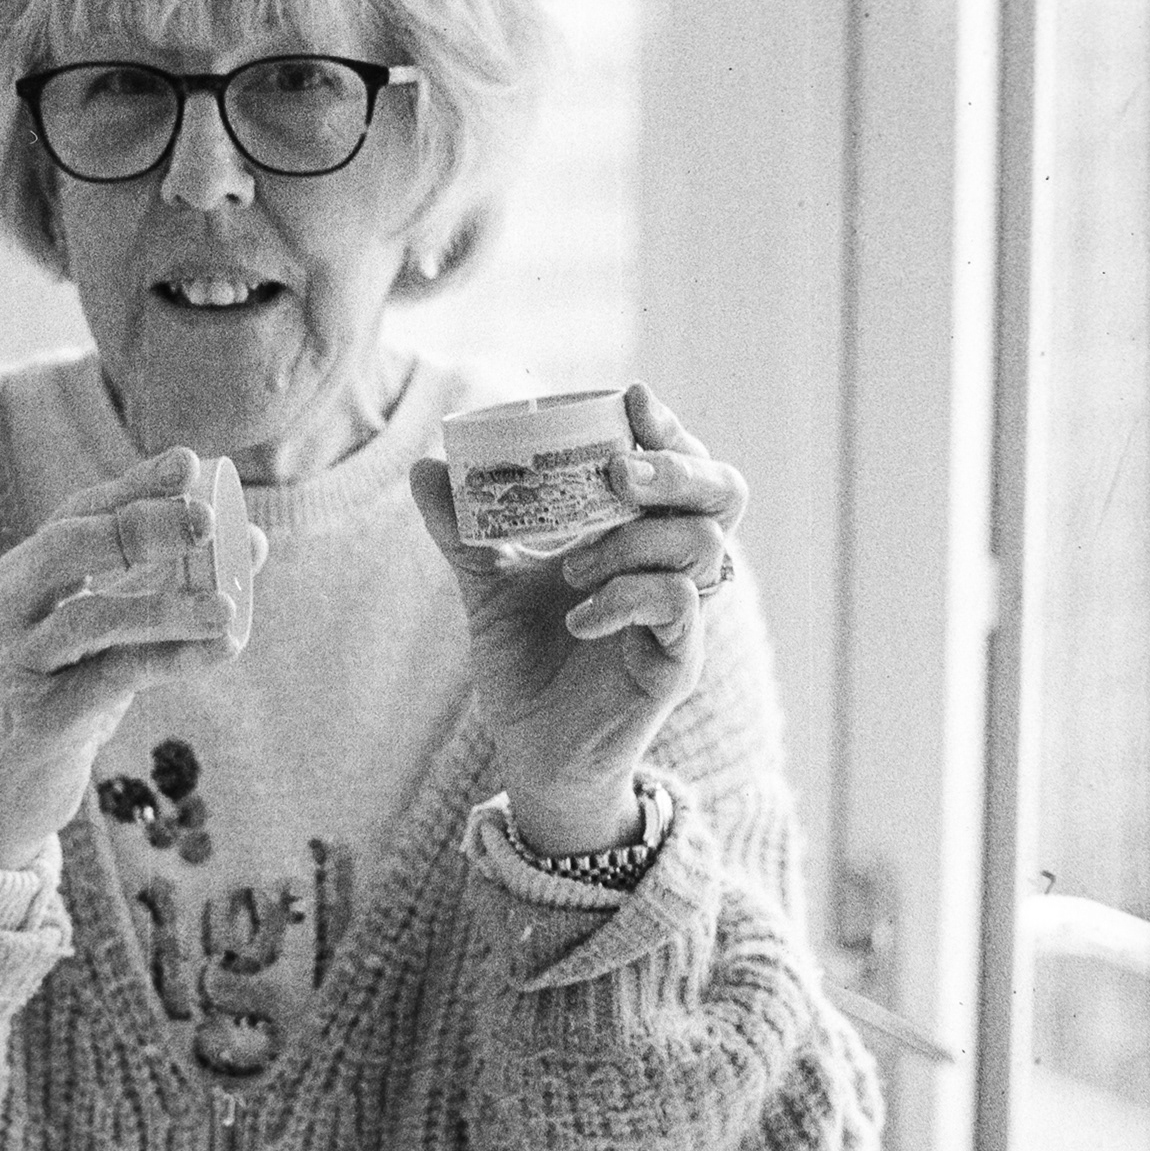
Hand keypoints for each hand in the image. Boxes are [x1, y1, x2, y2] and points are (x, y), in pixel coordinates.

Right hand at [0, 448, 268, 871]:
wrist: (7, 787)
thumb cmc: (67, 691)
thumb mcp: (116, 630)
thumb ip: (170, 582)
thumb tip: (251, 539)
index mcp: (27, 572)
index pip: (81, 511)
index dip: (134, 484)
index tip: (190, 461)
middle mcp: (11, 606)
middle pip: (67, 545)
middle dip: (140, 525)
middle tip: (207, 519)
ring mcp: (18, 661)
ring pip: (90, 618)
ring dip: (165, 606)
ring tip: (229, 605)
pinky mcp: (40, 717)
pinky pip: (112, 678)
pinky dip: (172, 659)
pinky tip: (222, 647)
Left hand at [410, 382, 745, 855]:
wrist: (531, 751)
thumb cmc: (527, 662)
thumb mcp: (488, 584)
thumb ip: (462, 530)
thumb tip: (426, 467)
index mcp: (641, 535)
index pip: (684, 465)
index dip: (669, 428)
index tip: (630, 399)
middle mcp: (675, 567)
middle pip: (724, 492)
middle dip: (677, 466)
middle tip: (619, 471)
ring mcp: (684, 616)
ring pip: (703, 544)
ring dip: (633, 540)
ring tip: (572, 568)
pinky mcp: (678, 662)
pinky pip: (679, 607)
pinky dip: (625, 597)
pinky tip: (578, 616)